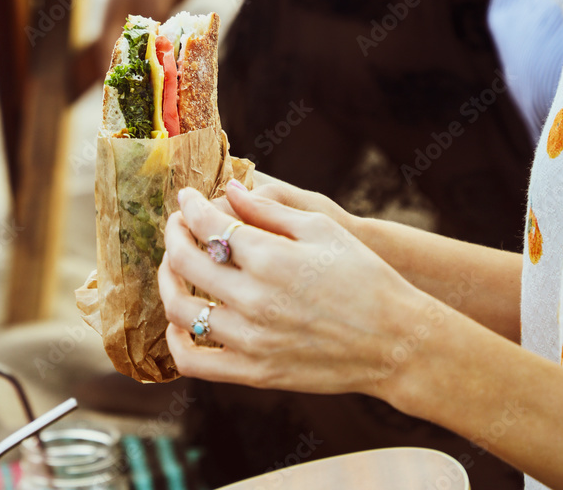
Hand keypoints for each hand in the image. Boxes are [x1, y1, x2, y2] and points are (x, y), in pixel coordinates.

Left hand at [159, 181, 428, 399]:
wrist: (395, 342)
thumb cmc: (364, 276)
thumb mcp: (321, 227)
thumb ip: (268, 209)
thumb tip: (228, 189)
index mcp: (271, 258)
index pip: (208, 224)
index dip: (189, 206)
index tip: (185, 198)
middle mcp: (254, 299)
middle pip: (186, 261)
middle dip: (174, 234)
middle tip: (177, 223)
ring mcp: (251, 340)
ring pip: (181, 308)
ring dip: (167, 279)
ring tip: (174, 264)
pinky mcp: (254, 372)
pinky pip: (194, 359)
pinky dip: (176, 337)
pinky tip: (181, 319)